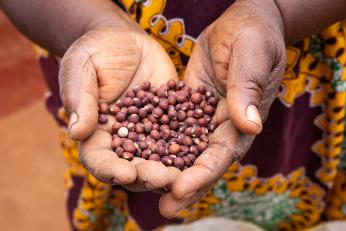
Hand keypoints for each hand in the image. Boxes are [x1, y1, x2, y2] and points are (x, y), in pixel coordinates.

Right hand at [59, 17, 179, 189]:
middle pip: (134, 166)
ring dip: (173, 170)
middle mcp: (125, 140)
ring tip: (187, 175)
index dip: (111, 169)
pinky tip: (203, 151)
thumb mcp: (82, 68)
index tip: (126, 173)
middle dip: (149, 176)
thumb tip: (76, 132)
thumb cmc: (96, 52)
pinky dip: (191, 146)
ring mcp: (150, 132)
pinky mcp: (171, 120)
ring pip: (160, 158)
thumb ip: (80, 98)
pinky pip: (181, 136)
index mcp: (96, 134)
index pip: (100, 159)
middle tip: (166, 180)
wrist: (126, 41)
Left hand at [159, 0, 286, 216]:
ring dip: (166, 171)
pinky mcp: (186, 105)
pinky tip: (136, 153)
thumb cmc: (254, 36)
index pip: (222, 154)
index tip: (180, 189)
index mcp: (242, 120)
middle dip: (184, 186)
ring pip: (183, 150)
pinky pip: (170, 126)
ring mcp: (203, 117)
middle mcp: (222, 126)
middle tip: (164, 209)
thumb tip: (250, 126)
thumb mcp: (252, 56)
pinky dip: (155, 141)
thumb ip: (248, 89)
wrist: (242, 24)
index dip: (203, 174)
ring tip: (143, 189)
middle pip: (202, 162)